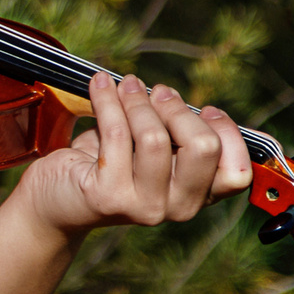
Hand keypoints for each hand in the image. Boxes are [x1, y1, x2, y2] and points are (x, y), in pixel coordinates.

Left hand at [14, 71, 253, 237]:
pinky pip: (115, 132)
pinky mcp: (108, 196)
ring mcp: (144, 206)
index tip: (205, 108)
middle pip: (203, 147)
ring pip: (155, 136)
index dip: (226, 132)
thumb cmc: (110, 165)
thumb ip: (177, 134)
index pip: (237, 172)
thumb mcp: (153, 150)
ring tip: (125, 86)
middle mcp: (177, 208)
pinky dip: (108, 99)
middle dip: (178, 108)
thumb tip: (185, 102)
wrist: (56, 199)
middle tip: (156, 92)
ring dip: (138, 100)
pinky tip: (100, 85)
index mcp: (197, 196)